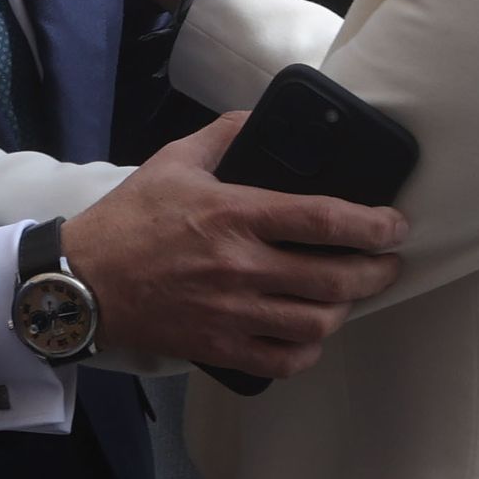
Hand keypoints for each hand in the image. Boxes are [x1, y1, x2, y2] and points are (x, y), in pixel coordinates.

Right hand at [63, 112, 406, 378]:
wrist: (83, 282)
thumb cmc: (129, 220)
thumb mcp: (175, 160)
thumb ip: (225, 134)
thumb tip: (261, 117)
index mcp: (235, 214)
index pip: (322, 219)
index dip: (372, 225)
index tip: (395, 225)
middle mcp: (240, 267)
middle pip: (334, 278)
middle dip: (377, 272)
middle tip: (389, 262)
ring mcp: (231, 313)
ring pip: (316, 323)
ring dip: (346, 309)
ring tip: (351, 294)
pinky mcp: (219, 348)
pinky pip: (283, 361)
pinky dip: (308, 350)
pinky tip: (311, 333)